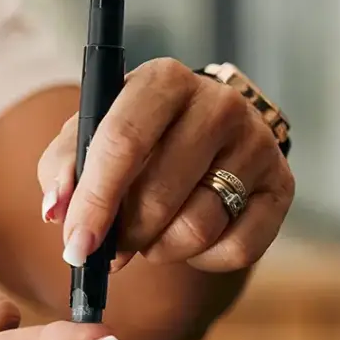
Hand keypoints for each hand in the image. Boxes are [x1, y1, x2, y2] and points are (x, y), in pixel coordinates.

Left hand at [38, 59, 294, 272]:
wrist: (200, 135)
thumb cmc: (132, 139)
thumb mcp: (86, 139)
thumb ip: (62, 170)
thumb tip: (57, 210)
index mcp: (164, 79)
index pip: (123, 143)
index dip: (95, 202)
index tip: (76, 247)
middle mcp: (219, 103)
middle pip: (159, 194)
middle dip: (125, 235)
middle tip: (111, 249)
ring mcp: (257, 143)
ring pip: (197, 227)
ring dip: (161, 248)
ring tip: (151, 235)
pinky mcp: (282, 185)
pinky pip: (238, 250)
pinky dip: (203, 259)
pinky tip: (190, 238)